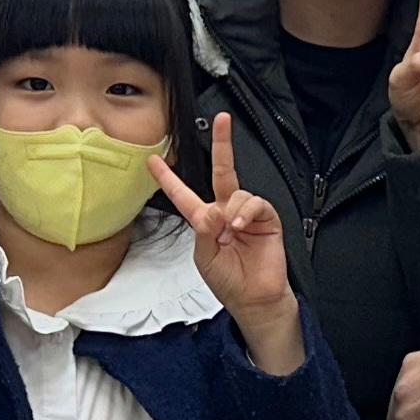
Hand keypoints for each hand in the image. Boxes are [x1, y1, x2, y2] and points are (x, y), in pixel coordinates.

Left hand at [155, 115, 304, 374]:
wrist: (254, 299)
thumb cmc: (228, 282)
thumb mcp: (204, 258)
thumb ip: (204, 231)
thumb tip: (214, 208)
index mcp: (205, 222)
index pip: (183, 195)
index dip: (169, 178)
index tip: (153, 160)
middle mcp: (225, 212)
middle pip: (222, 172)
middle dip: (222, 144)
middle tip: (222, 119)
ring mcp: (246, 214)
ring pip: (236, 193)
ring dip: (232, 210)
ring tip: (232, 231)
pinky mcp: (267, 219)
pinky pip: (255, 203)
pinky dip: (246, 212)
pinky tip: (241, 225)